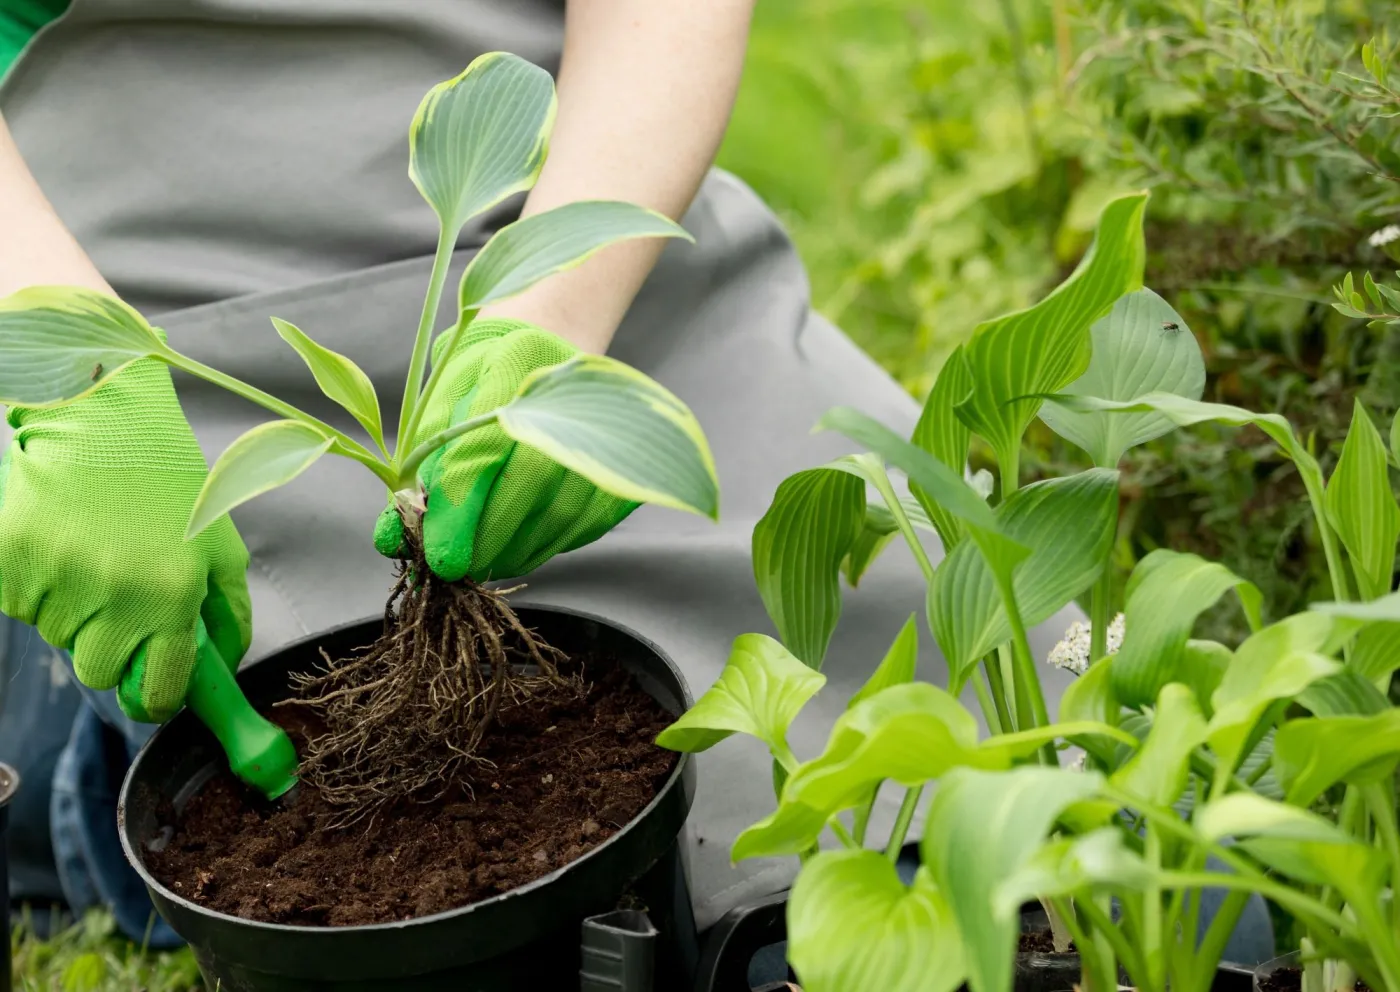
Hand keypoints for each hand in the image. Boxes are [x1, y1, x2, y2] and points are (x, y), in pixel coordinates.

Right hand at [0, 350, 251, 721]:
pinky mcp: (5, 563)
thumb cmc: (169, 480)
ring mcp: (53, 582)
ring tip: (95, 549)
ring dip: (75, 610)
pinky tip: (61, 541)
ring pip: (58, 637)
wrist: (100, 416)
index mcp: (171, 597)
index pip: (158, 692)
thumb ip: (229, 614)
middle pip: (101, 673)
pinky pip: (20, 605)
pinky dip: (38, 585)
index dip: (157, 697)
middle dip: (113, 648)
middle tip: (123, 596)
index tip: (154, 688)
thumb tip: (222, 668)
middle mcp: (111, 598)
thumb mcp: (221, 544)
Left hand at [375, 319, 637, 581]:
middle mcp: (569, 391)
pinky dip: (546, 545)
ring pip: (559, 514)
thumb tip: (393, 539)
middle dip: (485, 539)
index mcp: (513, 360)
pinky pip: (584, 526)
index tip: (438, 558)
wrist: (548, 349)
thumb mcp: (439, 406)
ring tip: (484, 555)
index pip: (484, 449)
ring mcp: (604, 428)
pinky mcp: (624, 468)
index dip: (458, 511)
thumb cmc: (479, 381)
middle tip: (457, 566)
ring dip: (514, 550)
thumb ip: (418, 469)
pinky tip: (520, 541)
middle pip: (528, 485)